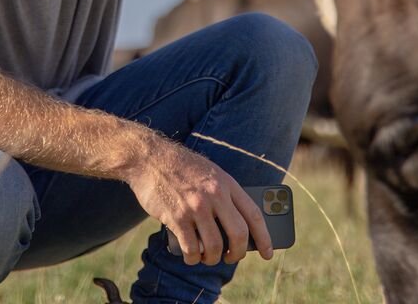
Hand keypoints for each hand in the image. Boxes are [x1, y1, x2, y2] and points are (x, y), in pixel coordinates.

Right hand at [123, 139, 271, 265]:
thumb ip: (223, 195)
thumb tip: (237, 229)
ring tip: (207, 257)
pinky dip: (192, 258)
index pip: (254, 214)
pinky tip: (191, 256)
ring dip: (212, 259)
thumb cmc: (181, 169)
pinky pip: (191, 249)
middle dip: (237, 253)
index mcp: (227, 183)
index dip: (264, 238)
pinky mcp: (177, 217)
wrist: (149, 158)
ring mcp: (196, 207)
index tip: (268, 253)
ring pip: (215, 246)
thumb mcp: (210, 174)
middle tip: (231, 257)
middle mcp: (215, 195)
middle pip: (238, 234)